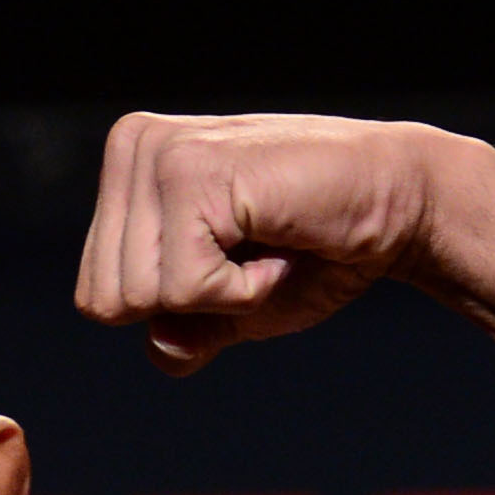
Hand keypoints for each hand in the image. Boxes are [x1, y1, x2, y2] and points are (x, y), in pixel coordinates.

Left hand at [75, 114, 453, 374]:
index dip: (172, 310)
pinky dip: (240, 291)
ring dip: (218, 297)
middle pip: (107, 302)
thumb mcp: (227, 312)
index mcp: (125, 170)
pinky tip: (278, 240)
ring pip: (139, 297)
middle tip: (252, 254)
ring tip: (264, 243)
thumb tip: (161, 346)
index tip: (231, 265)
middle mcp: (132, 148)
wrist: (398, 207)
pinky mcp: (193, 170)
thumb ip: (177, 335)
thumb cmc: (314, 256)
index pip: (96, 297)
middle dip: (189, 306)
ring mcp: (160, 153)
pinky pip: (183, 288)